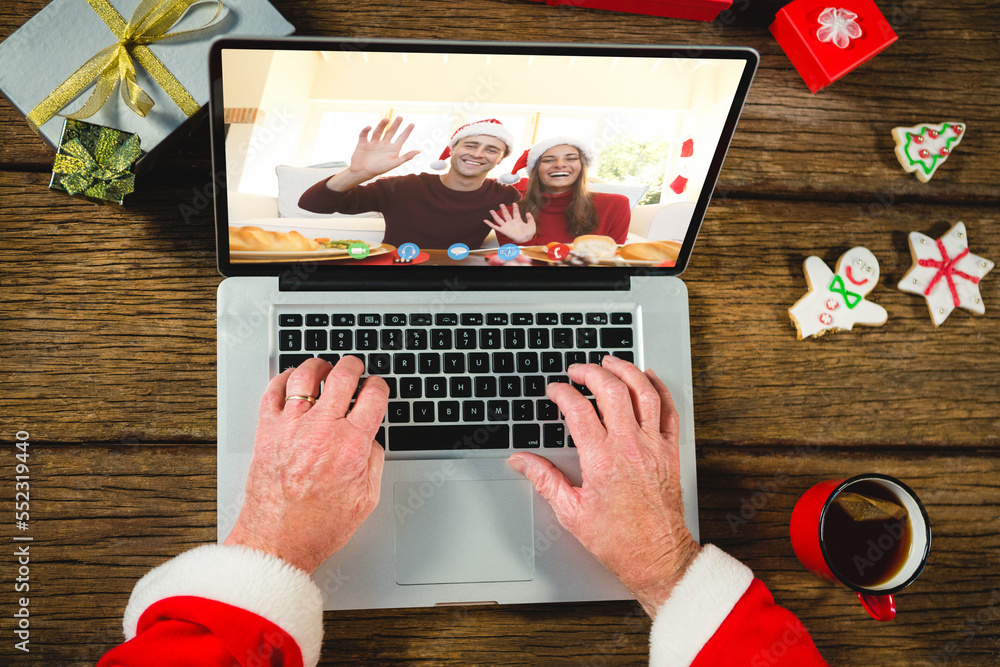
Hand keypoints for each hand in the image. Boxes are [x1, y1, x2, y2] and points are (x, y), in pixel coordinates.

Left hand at [224, 357, 388, 572]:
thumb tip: (371, 440)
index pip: (373, 397)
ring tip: (322, 367)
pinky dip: (284, 378)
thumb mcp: (366, 499)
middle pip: (342, 376)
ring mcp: (292, 427)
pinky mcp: (267, 431)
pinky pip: (273, 391)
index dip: (379, 386)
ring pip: (306, 376)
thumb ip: (373, 462)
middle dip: (353, 366)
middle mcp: (322, 430)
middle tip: (354, 366)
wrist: (277, 542)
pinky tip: (291, 379)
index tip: (376, 387)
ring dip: (319, 365)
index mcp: (352, 446)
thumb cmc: (318, 527)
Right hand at [326, 117, 419, 190]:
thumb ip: (406, 157)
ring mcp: (373, 143)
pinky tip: (369, 127)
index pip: (401, 138)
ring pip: (378, 131)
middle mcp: (383, 145)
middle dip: (396, 125)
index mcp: (392, 149)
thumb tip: (418, 151)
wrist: (361, 173)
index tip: (412, 124)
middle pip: (391, 132)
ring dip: (382, 125)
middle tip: (400, 117)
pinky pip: (364, 134)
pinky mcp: (363, 143)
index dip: (407, 131)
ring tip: (386, 119)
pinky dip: (366, 130)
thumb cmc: (378, 169)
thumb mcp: (394, 163)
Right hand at [484, 203, 536, 243]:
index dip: (515, 208)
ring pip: (499, 219)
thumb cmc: (529, 234)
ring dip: (495, 215)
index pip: (516, 213)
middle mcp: (511, 223)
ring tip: (491, 210)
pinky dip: (489, 224)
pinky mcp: (503, 230)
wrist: (525, 239)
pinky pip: (495, 226)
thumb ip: (530, 218)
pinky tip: (485, 220)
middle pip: (506, 214)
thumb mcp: (532, 224)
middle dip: (504, 209)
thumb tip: (527, 212)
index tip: (514, 203)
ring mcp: (506, 226)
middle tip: (501, 204)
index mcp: (518, 221)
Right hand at [508, 356, 700, 616]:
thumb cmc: (618, 540)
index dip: (563, 394)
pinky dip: (659, 388)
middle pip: (612, 390)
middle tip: (577, 370)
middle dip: (591, 372)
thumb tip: (521, 461)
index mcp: (602, 460)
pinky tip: (649, 378)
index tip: (555, 391)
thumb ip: (544, 479)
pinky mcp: (670, 452)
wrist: (657, 557)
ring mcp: (653, 446)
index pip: (579, 411)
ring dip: (626, 371)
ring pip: (643, 392)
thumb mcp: (571, 512)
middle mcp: (630, 447)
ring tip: (610, 362)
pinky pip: (669, 410)